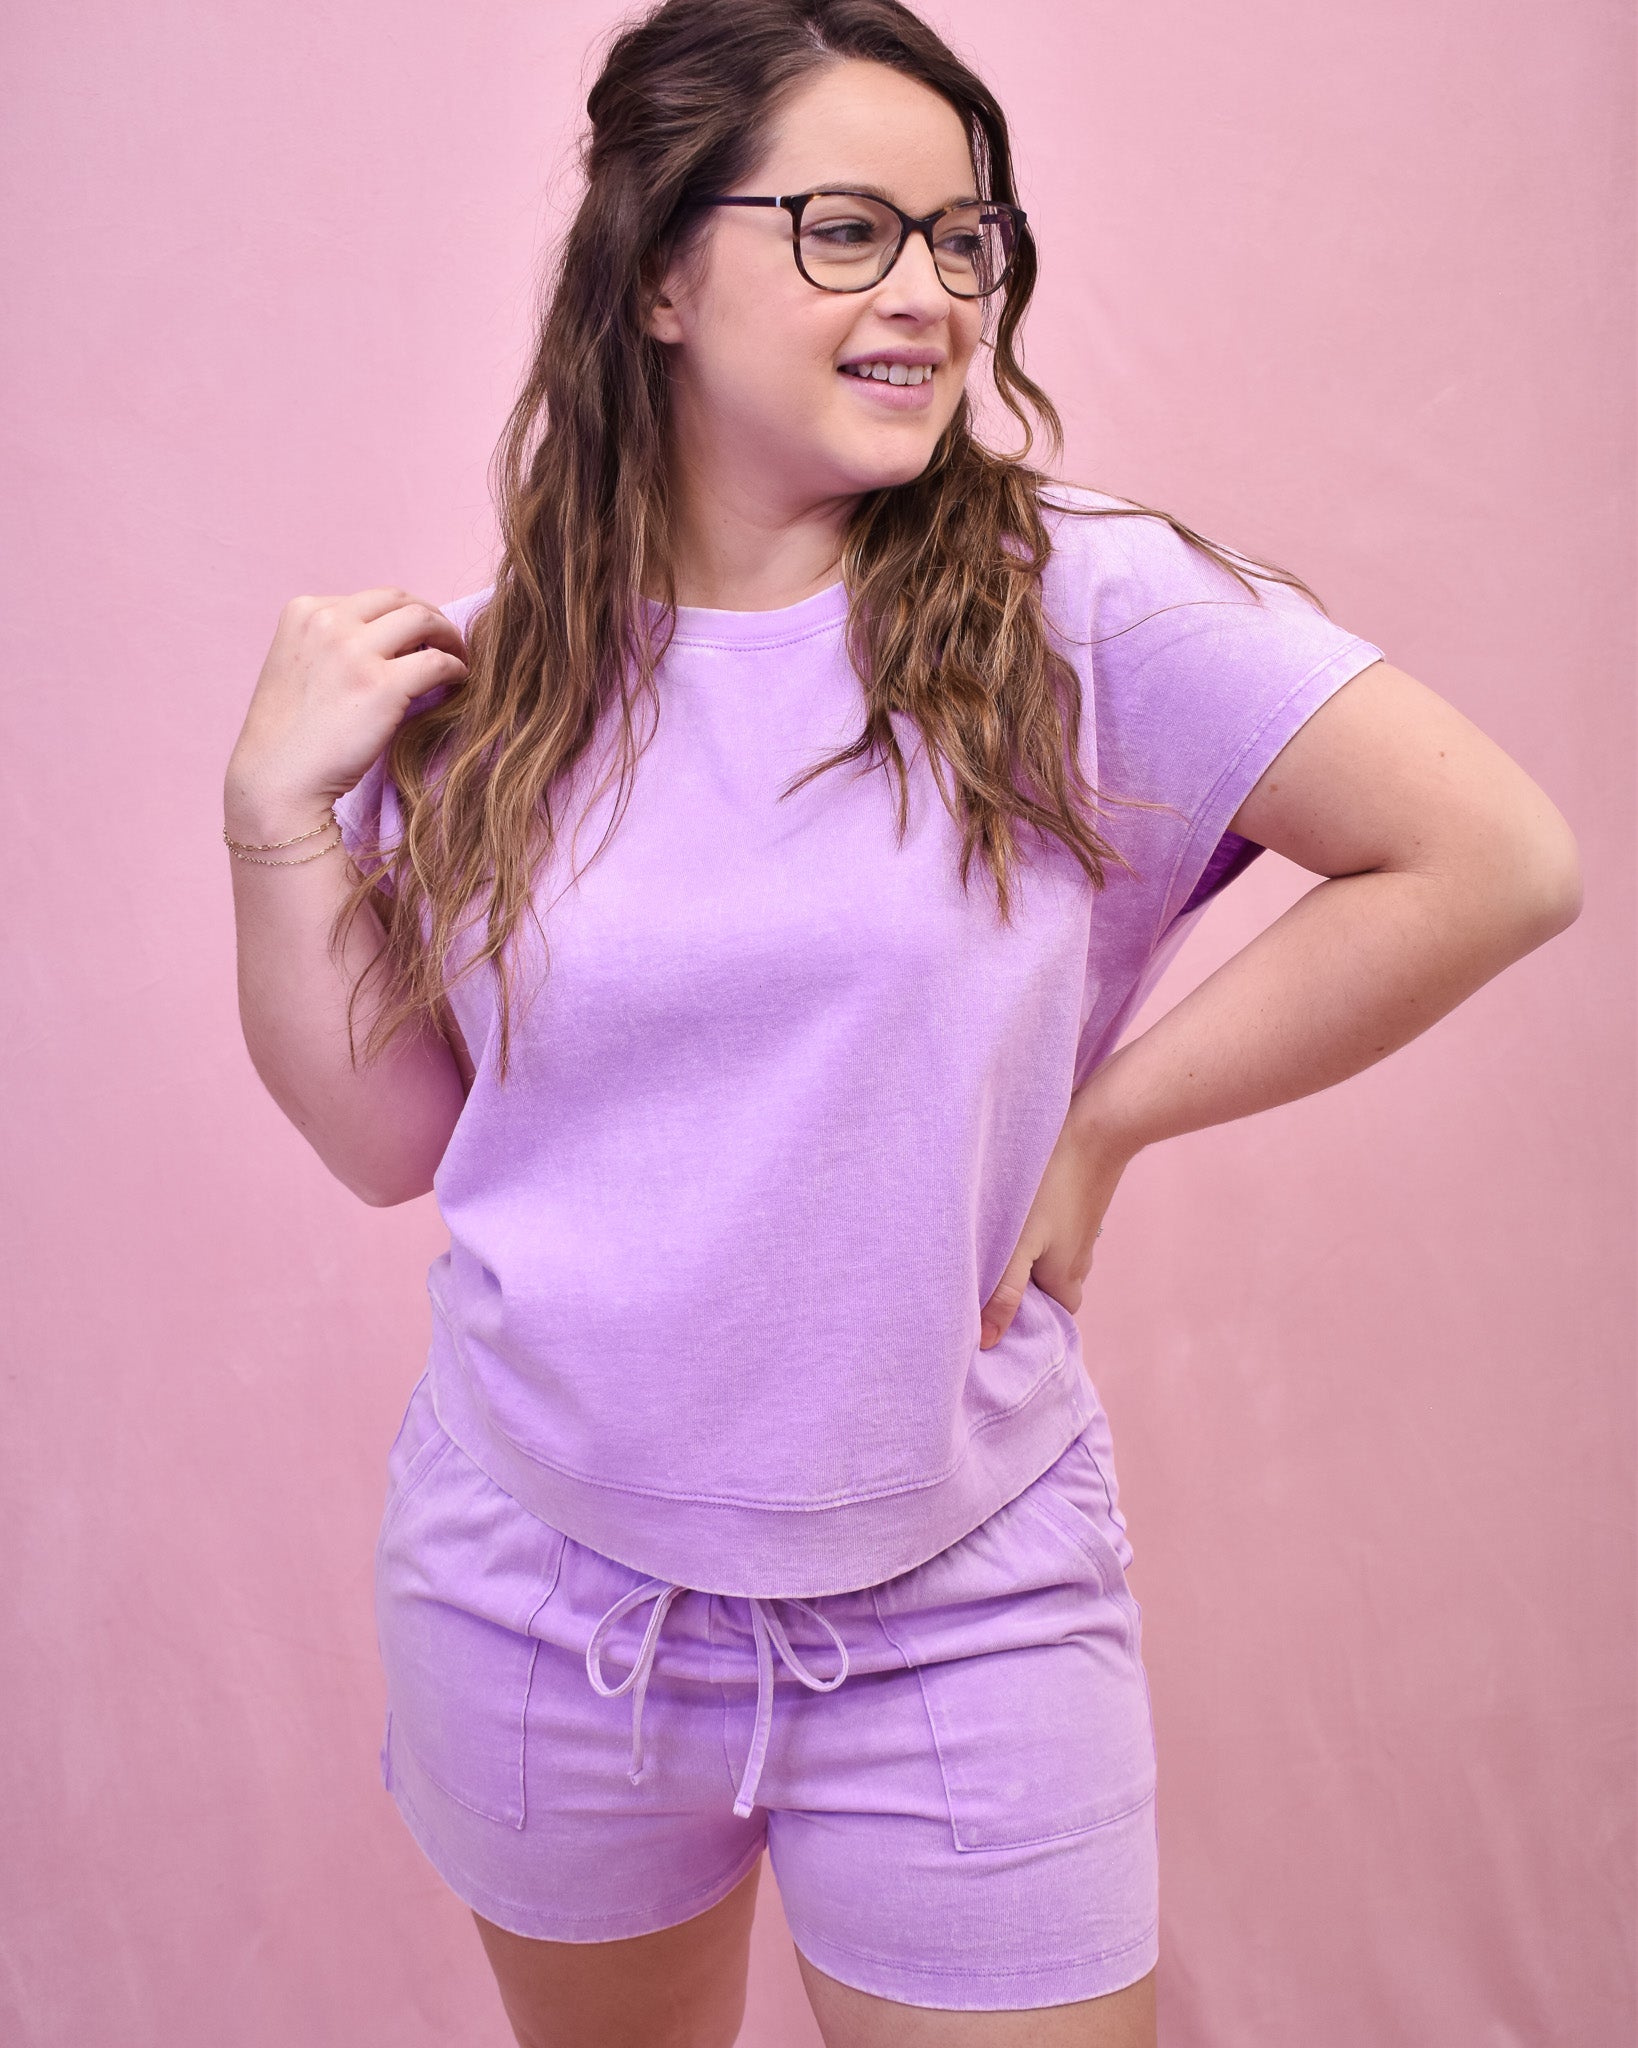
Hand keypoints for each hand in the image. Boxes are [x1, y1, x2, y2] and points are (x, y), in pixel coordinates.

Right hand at [224, 587, 467, 835]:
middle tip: (448, 643)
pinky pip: (438, 662)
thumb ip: (332, 644)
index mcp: (303, 612)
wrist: (278, 780)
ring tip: (459, 659)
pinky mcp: (382, 685)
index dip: (401, 616)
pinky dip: (456, 667)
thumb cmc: (290, 736)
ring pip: (424, 620)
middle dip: (430, 617)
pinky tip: (459, 681)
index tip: (417, 638)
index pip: (370, 599)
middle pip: (400, 600)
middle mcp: (327, 622)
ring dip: (450, 636)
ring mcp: (354, 651)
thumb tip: (389, 641)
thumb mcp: (298, 666)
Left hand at [978, 1102, 1136, 1348]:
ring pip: (1051, 1260)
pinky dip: (1037, 1233)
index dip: (1020, 1321)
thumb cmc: (1051, 1188)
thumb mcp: (1019, 1244)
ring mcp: (1083, 1234)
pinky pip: (1056, 1233)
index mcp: (1066, 1282)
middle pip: (1049, 1291)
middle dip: (1022, 1289)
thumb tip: (986, 1343)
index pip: (1047, 1319)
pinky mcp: (1080, 1208)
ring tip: (994, 1244)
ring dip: (1027, 1258)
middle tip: (984, 1276)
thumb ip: (1004, 1292)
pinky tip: (1016, 1215)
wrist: (1097, 1129)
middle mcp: (1079, 1263)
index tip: (988, 1312)